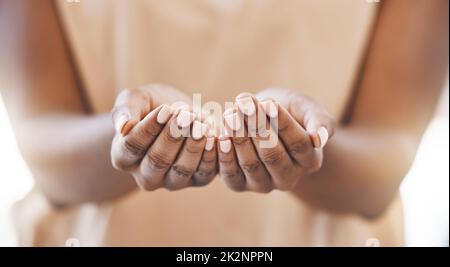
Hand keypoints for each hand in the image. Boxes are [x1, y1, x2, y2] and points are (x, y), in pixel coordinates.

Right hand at [111, 84, 217, 190]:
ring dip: (192, 145)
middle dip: (173, 136)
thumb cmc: (150, 105)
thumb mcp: (135, 100)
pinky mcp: (197, 180)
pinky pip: (204, 173)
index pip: (133, 146)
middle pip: (157, 161)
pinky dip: (209, 155)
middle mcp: (145, 176)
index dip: (149, 128)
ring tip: (200, 124)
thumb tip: (122, 126)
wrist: (178, 113)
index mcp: (123, 157)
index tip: (165, 109)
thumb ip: (125, 109)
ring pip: (181, 169)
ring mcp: (171, 181)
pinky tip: (212, 136)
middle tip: (185, 115)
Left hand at [217, 89, 334, 192]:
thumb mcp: (308, 109)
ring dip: (239, 136)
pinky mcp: (239, 185)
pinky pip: (231, 175)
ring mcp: (263, 184)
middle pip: (273, 155)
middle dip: (257, 127)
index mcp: (310, 161)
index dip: (282, 123)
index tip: (268, 103)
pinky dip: (225, 155)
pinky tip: (221, 134)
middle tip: (245, 104)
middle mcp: (288, 178)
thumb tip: (320, 139)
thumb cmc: (291, 112)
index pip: (298, 143)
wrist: (264, 121)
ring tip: (231, 114)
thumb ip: (320, 121)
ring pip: (251, 164)